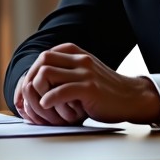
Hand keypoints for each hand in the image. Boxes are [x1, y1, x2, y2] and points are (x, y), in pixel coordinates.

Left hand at [15, 43, 159, 125]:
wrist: (131, 98)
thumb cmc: (104, 91)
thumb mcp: (83, 74)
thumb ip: (64, 72)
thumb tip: (35, 82)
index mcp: (75, 53)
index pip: (43, 56)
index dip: (32, 73)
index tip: (28, 90)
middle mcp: (79, 59)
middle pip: (42, 60)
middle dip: (31, 80)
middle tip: (32, 98)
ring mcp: (85, 73)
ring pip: (46, 74)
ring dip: (38, 91)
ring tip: (42, 104)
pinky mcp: (90, 88)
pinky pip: (61, 91)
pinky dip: (48, 100)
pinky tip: (47, 106)